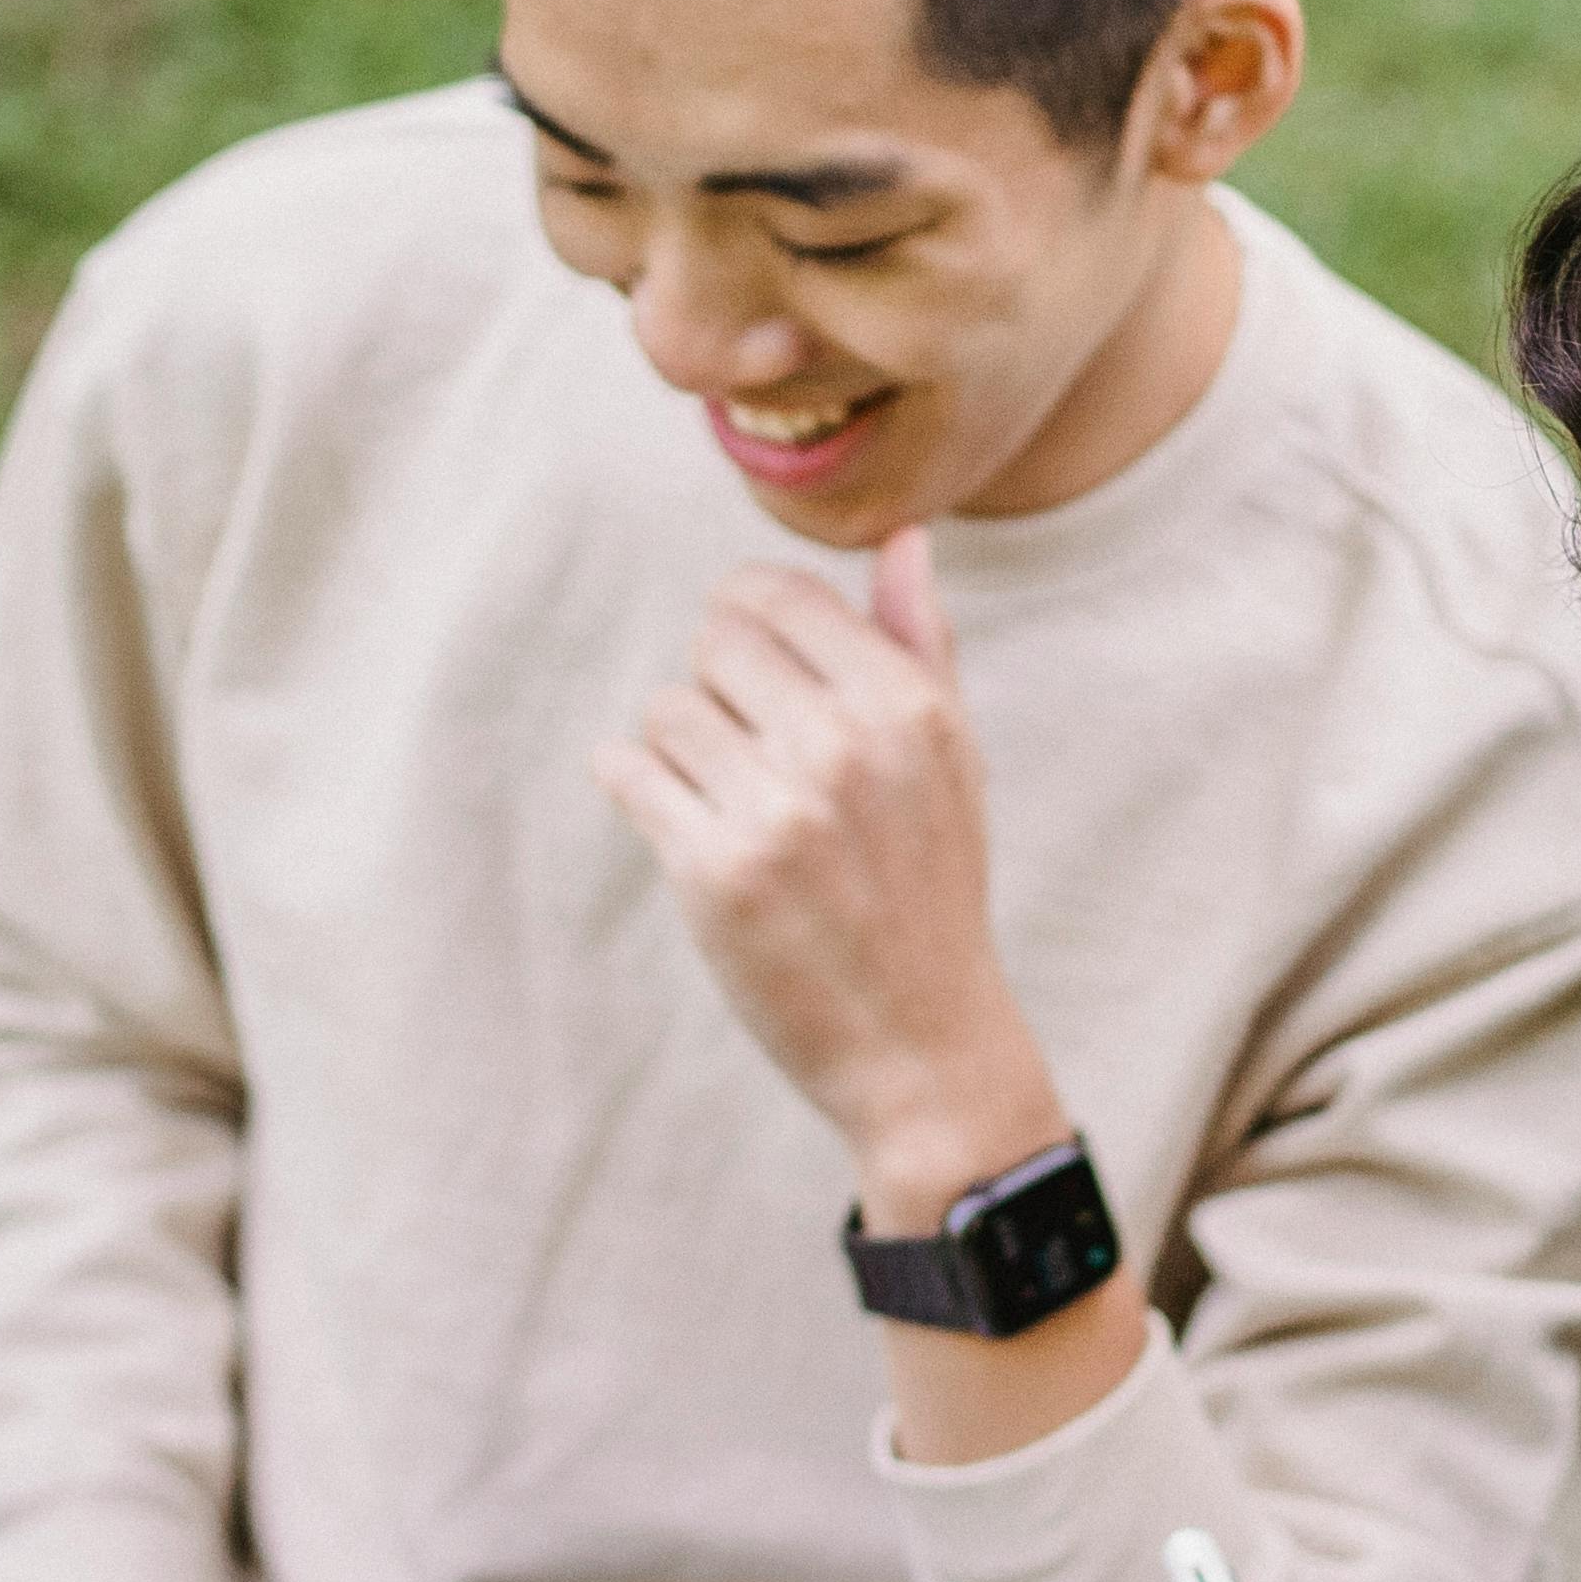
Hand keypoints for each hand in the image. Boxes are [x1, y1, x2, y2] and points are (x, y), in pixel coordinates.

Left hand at [591, 528, 1053, 1211]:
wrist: (921, 1043)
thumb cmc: (931, 889)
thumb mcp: (953, 761)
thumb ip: (920, 644)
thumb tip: (902, 538)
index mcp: (906, 705)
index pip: (774, 595)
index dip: (747, 625)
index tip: (753, 674)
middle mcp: (845, 744)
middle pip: (712, 642)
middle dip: (718, 690)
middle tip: (749, 756)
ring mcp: (778, 809)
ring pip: (665, 708)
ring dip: (678, 750)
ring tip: (726, 801)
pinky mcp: (715, 872)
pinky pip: (627, 771)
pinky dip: (636, 788)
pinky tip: (680, 823)